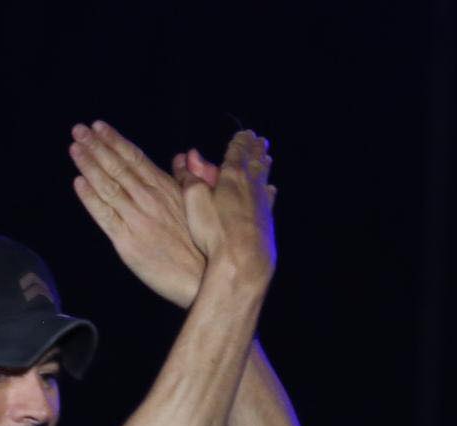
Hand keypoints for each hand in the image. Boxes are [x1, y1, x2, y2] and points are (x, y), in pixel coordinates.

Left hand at [68, 120, 206, 308]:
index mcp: (164, 187)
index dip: (114, 140)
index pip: (134, 157)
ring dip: (89, 165)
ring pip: (108, 186)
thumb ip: (185, 178)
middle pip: (117, 166)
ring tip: (75, 148)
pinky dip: (90, 197)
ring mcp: (136, 218)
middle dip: (96, 146)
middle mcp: (148, 198)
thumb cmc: (201, 242)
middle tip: (78, 130)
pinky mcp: (126, 241)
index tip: (98, 126)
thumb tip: (182, 156)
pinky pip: (105, 215)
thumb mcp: (197, 203)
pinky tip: (78, 182)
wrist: (200, 276)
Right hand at [173, 129, 276, 287]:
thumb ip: (189, 179)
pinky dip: (268, 189)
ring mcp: (262, 204)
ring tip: (266, 156)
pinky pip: (268, 198)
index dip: (239, 141)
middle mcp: (251, 186)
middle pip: (255, 161)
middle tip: (259, 139)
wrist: (242, 262)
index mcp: (232, 176)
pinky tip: (271, 190)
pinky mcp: (266, 222)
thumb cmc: (214, 232)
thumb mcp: (193, 202)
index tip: (243, 133)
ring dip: (264, 165)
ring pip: (264, 177)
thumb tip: (186, 160)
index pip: (237, 152)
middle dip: (255, 148)